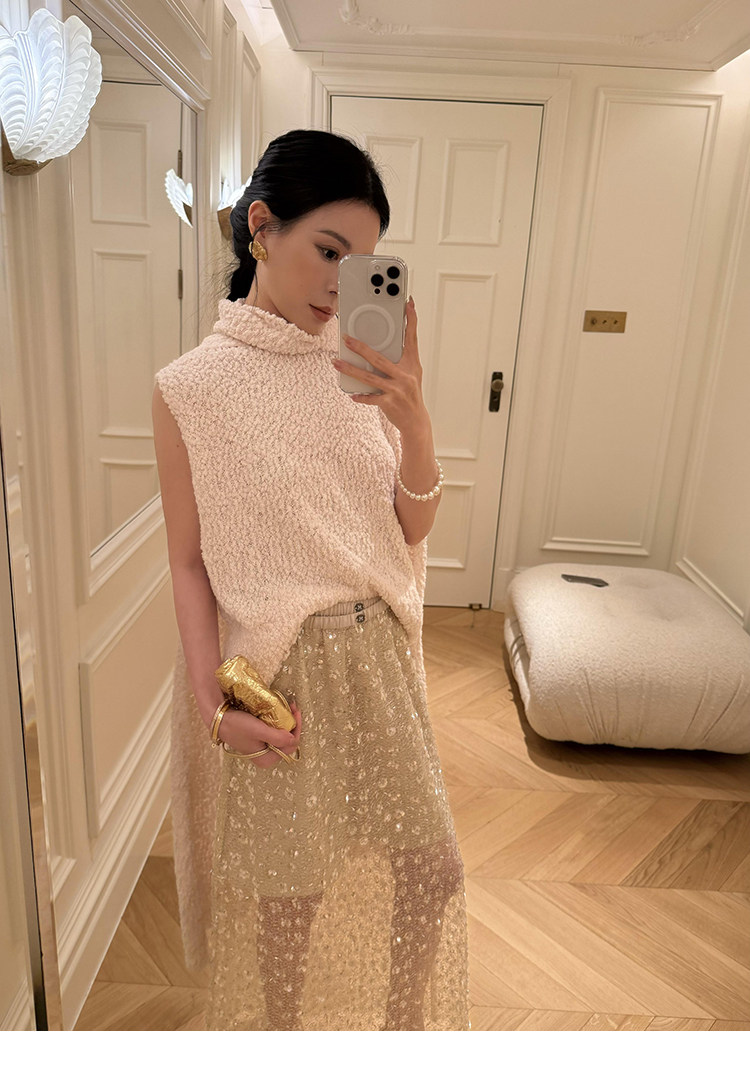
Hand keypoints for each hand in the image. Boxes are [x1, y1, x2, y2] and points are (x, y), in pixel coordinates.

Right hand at [219, 700, 301, 767]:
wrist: (219, 718)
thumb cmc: (237, 725)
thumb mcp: (259, 731)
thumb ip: (278, 737)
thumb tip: (293, 739)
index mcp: (266, 759)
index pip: (291, 746)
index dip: (296, 729)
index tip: (296, 712)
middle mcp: (266, 756)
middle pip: (288, 741)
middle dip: (292, 724)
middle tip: (292, 707)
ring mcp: (262, 748)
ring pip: (282, 735)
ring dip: (286, 722)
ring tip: (287, 707)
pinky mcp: (259, 739)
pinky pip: (274, 732)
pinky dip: (278, 722)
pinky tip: (278, 712)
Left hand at [332, 297, 428, 433]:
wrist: (416, 420)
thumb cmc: (411, 394)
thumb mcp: (411, 374)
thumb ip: (400, 359)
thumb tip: (380, 346)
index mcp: (412, 364)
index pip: (411, 338)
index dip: (411, 320)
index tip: (408, 304)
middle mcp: (405, 375)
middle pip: (379, 358)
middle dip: (361, 348)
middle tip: (346, 338)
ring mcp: (397, 389)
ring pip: (369, 377)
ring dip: (350, 370)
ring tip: (337, 363)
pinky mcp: (390, 403)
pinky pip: (371, 397)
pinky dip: (361, 396)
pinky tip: (352, 394)